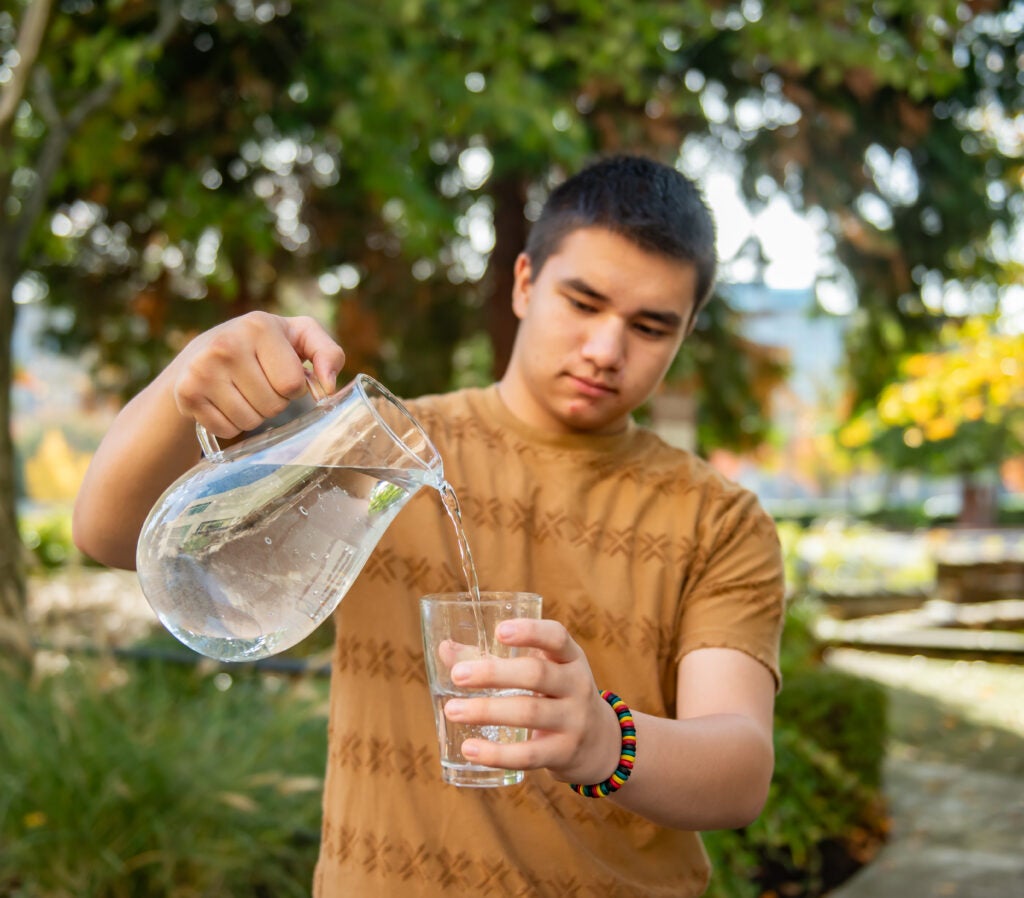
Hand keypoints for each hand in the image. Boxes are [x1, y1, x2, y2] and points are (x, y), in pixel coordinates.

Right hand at [168, 312, 345, 437]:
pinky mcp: (187, 393)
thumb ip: (328, 353)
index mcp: (260, 326)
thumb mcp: (300, 336)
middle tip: (260, 383)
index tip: (281, 373)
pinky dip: (231, 424)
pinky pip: (227, 430)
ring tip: (243, 392)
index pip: (293, 385)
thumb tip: (329, 386)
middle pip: (273, 406)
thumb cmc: (264, 345)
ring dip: (254, 415)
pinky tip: (224, 402)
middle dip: (274, 402)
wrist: (204, 350)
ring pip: (250, 421)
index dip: (294, 387)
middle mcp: (227, 345)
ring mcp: (202, 370)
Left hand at [442, 618, 622, 785]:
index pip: (557, 637)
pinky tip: (469, 748)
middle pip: (537, 674)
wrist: (600, 743)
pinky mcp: (564, 752)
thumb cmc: (557, 696)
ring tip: (451, 710)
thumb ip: (495, 659)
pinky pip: (528, 754)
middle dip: (494, 674)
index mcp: (570, 657)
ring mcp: (573, 720)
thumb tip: (446, 649)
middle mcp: (576, 685)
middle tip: (457, 675)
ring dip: (486, 711)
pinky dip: (496, 754)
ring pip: (529, 713)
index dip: (530, 631)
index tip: (499, 631)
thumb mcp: (541, 671)